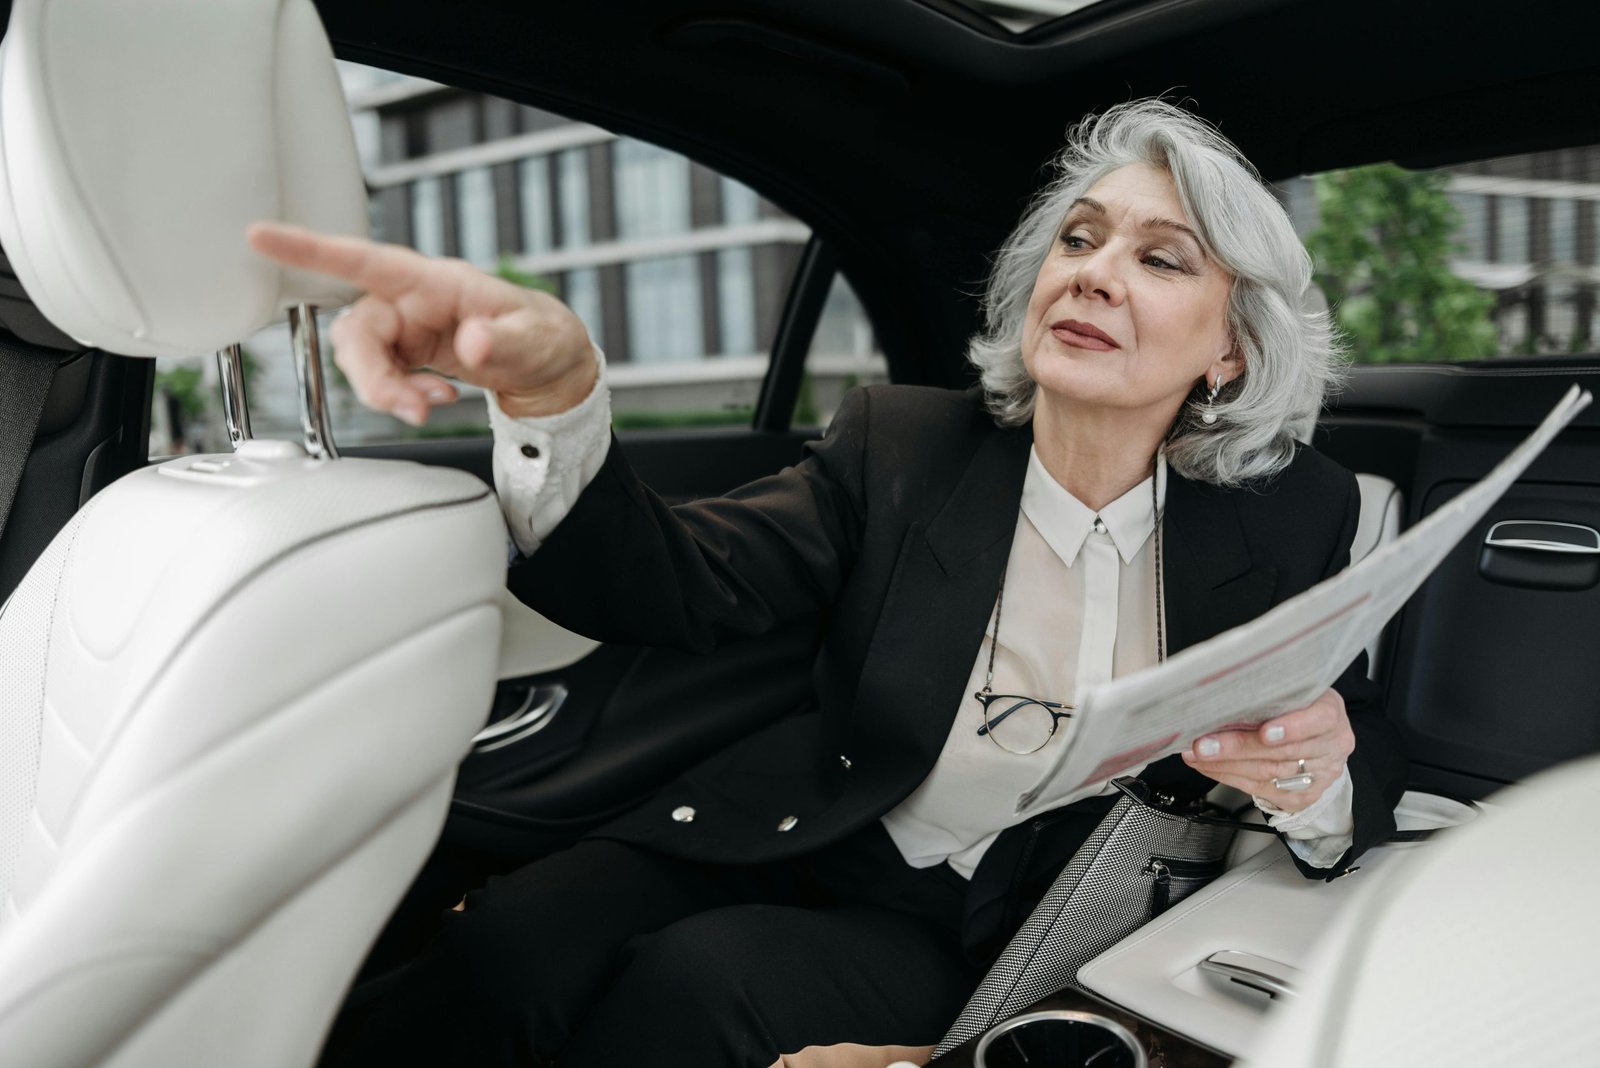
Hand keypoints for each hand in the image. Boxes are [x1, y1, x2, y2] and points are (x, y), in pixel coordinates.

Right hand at [245, 222, 596, 425]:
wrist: (545, 364)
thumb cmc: (540, 336)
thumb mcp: (535, 339)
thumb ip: (504, 341)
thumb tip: (474, 344)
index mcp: (434, 281)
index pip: (364, 259)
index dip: (310, 249)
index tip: (262, 235)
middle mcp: (410, 300)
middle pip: (356, 330)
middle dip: (371, 376)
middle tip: (411, 408)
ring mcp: (404, 328)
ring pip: (360, 358)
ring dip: (385, 391)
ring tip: (430, 406)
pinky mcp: (404, 353)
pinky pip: (378, 376)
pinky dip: (398, 398)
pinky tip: (432, 401)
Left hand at [1180, 688, 1354, 812]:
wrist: (1321, 740)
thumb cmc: (1300, 708)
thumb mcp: (1294, 691)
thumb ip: (1271, 694)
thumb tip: (1223, 695)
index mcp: (1331, 713)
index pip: (1320, 720)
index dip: (1292, 728)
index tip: (1265, 732)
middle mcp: (1330, 747)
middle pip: (1283, 752)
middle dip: (1237, 748)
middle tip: (1204, 744)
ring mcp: (1319, 775)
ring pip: (1268, 773)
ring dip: (1225, 764)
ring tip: (1197, 754)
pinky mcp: (1302, 796)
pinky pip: (1260, 789)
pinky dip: (1228, 776)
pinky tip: (1209, 766)